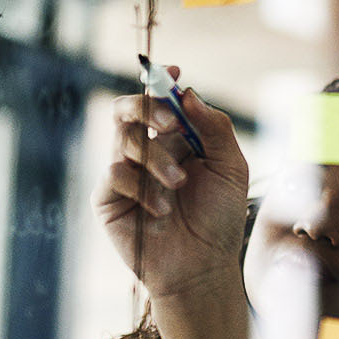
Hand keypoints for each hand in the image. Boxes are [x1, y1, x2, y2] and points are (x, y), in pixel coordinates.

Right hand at [93, 66, 249, 297]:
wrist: (203, 265)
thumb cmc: (220, 218)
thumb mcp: (231, 167)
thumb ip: (215, 128)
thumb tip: (188, 92)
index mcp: (176, 139)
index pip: (160, 101)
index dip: (162, 82)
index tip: (174, 73)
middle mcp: (147, 150)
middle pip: (127, 109)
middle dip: (148, 106)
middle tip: (172, 123)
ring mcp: (124, 172)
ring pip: (126, 139)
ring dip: (157, 158)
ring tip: (180, 184)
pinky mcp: (107, 198)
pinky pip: (114, 173)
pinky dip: (141, 187)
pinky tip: (160, 210)